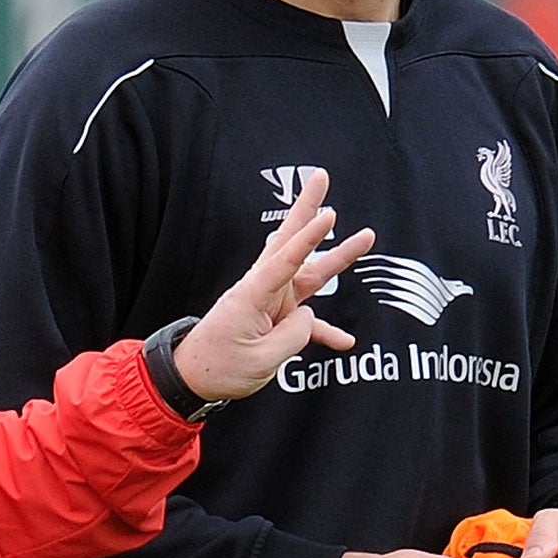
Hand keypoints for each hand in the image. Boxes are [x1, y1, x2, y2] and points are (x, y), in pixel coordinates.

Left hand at [173, 168, 374, 400]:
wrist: (191, 379)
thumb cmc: (218, 367)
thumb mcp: (261, 360)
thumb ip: (294, 336)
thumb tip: (309, 319)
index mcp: (252, 295)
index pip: (285, 260)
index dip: (309, 238)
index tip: (328, 216)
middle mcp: (262, 290)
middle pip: (290, 243)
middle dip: (307, 210)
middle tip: (321, 177)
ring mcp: (271, 302)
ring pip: (308, 273)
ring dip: (336, 256)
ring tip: (366, 237)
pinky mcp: (275, 319)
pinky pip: (306, 321)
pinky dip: (323, 330)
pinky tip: (345, 340)